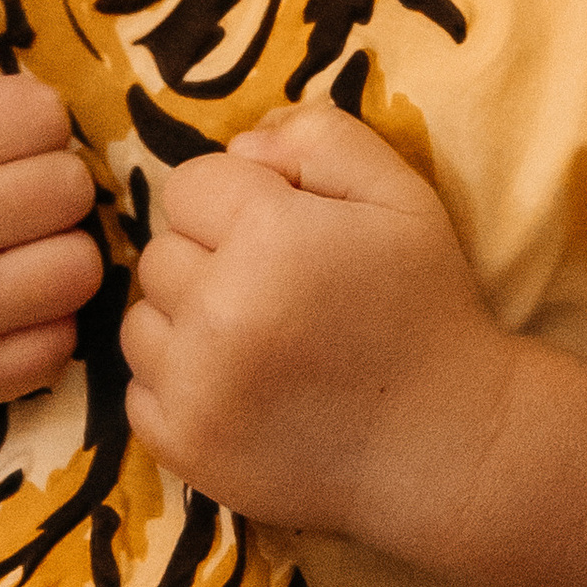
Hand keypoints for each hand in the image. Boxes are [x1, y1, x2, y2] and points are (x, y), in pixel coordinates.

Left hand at [121, 102, 516, 558]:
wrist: (448, 446)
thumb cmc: (425, 309)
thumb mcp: (400, 197)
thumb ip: (319, 139)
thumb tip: (239, 147)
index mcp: (268, 234)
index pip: (187, 186)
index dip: (235, 203)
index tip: (282, 235)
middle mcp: (218, 310)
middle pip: (160, 253)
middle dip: (208, 262)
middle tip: (276, 294)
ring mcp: (194, 387)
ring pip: (141, 321)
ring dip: (185, 324)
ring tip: (256, 343)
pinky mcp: (183, 446)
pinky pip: (138, 391)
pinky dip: (178, 387)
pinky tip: (240, 391)